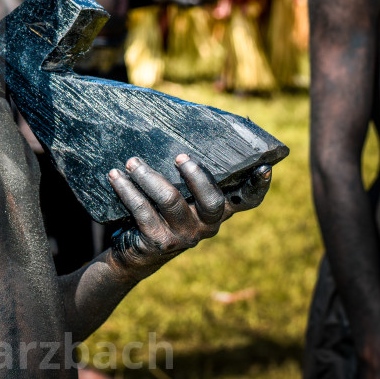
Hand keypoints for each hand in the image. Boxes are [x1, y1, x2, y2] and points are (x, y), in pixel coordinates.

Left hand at [106, 154, 271, 277]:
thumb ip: (186, 175)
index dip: (258, 187)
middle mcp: (206, 225)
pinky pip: (142, 211)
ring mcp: (184, 237)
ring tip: (131, 161)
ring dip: (148, 176)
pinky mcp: (159, 243)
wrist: (134, 253)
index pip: (246, 202)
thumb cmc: (159, 211)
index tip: (264, 167)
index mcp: (217, 211)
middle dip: (197, 175)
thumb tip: (179, 126)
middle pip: (212, 201)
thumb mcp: (179, 194)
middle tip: (180, 156)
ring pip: (171, 200)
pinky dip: (127, 190)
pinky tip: (115, 176)